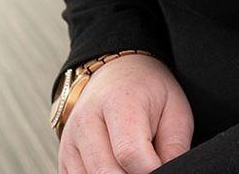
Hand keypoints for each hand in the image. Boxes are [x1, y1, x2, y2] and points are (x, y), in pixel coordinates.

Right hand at [58, 53, 194, 172]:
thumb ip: (174, 148)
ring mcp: (69, 141)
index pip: (129, 152)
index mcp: (117, 102)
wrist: (118, 74)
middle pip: (106, 173)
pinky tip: (115, 167)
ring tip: (131, 164)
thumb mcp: (175, 110)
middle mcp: (86, 120)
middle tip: (147, 166)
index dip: (151, 169)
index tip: (162, 167)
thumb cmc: (148, 92)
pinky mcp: (64, 158)